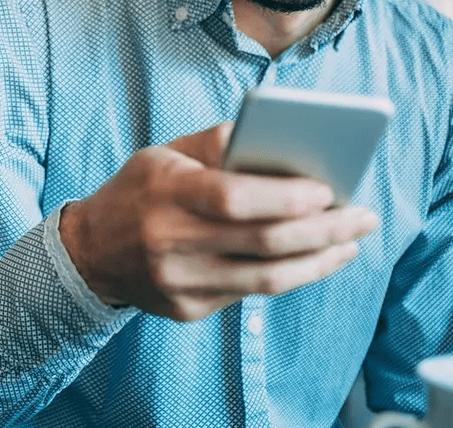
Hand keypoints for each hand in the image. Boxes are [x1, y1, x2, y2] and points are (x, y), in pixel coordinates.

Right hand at [59, 122, 378, 320]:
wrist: (89, 252)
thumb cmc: (139, 190)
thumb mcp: (167, 153)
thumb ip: (220, 144)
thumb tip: (282, 142)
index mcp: (165, 192)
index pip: (233, 197)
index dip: (285, 197)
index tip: (328, 189)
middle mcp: (169, 241)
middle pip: (263, 242)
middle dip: (323, 229)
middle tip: (363, 215)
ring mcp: (178, 282)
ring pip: (266, 279)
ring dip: (319, 260)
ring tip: (350, 241)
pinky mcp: (187, 309)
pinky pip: (250, 294)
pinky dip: (290, 275)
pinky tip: (315, 258)